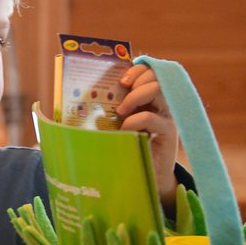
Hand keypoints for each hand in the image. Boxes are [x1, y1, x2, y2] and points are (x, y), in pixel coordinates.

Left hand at [117, 64, 178, 204]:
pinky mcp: (169, 131)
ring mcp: (167, 115)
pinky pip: (151, 117)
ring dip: (135, 96)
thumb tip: (76, 99)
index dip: (136, 69)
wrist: (147, 175)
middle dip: (137, 79)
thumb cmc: (129, 146)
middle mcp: (162, 103)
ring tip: (121, 111)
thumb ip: (109, 109)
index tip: (121, 80)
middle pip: (155, 75)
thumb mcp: (117, 123)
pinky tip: (126, 130)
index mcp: (150, 97)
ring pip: (158, 89)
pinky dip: (134, 121)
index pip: (149, 71)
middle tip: (122, 92)